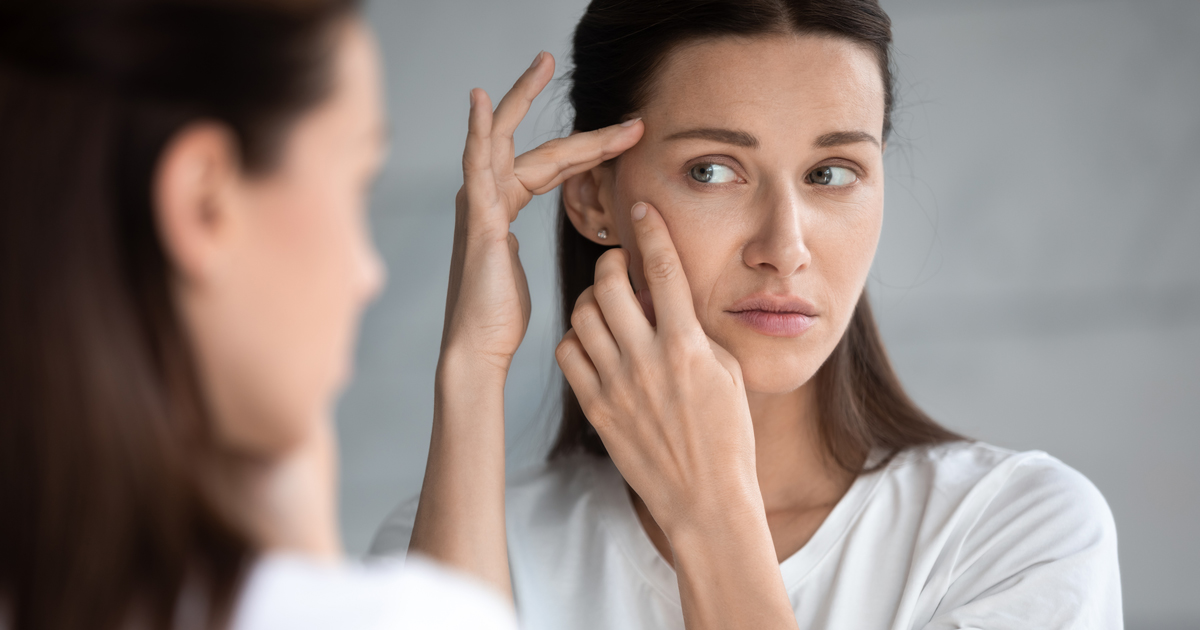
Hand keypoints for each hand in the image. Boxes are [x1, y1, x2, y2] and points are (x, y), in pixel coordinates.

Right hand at [441, 51, 643, 371]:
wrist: (479, 349)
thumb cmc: (503, 318)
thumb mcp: (532, 274)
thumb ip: (545, 250)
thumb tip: (591, 247)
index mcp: (501, 209)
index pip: (550, 165)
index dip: (589, 147)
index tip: (628, 133)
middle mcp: (485, 198)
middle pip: (527, 143)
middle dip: (554, 110)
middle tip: (562, 66)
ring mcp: (476, 205)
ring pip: (502, 140)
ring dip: (519, 99)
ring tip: (539, 63)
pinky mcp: (475, 219)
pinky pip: (476, 164)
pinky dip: (477, 130)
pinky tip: (481, 101)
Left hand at [555, 201, 760, 537]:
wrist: (705, 498)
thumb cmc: (727, 436)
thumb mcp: (727, 372)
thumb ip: (695, 331)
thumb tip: (667, 300)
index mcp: (687, 346)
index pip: (662, 269)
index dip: (650, 229)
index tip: (641, 207)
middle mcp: (647, 359)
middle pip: (608, 283)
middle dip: (611, 261)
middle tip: (619, 265)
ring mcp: (616, 384)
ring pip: (581, 314)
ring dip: (592, 299)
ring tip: (608, 306)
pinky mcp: (595, 407)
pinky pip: (567, 353)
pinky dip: (576, 338)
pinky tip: (594, 343)